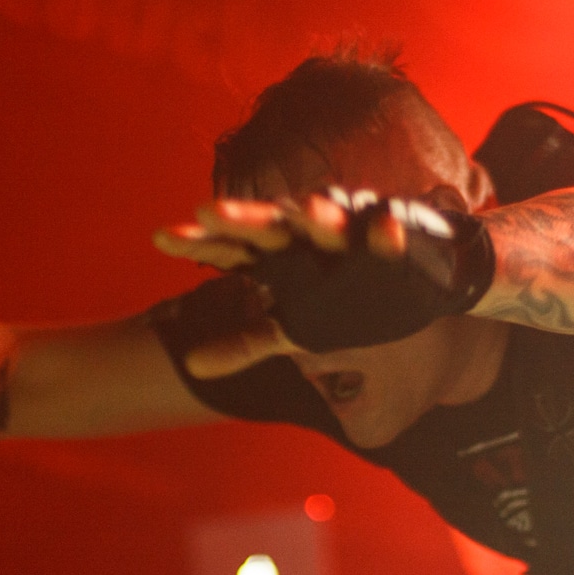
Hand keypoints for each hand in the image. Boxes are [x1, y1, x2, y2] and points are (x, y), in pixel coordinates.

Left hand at [155, 189, 494, 354]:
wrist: (414, 275)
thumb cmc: (347, 297)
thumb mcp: (295, 330)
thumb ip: (246, 342)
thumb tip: (191, 365)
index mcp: (282, 256)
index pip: (233, 248)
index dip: (199, 243)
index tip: (159, 238)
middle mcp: (311, 237)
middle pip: (271, 226)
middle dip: (244, 219)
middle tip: (207, 210)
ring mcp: (355, 230)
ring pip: (332, 220)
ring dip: (319, 215)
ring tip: (306, 209)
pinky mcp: (398, 232)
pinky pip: (394, 230)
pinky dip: (391, 229)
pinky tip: (389, 226)